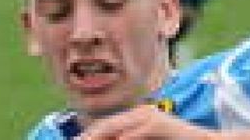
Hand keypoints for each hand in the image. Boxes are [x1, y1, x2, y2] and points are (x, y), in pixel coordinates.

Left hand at [79, 105, 215, 138]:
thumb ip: (131, 139)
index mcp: (136, 117)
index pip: (106, 126)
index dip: (88, 135)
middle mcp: (141, 113)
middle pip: (107, 125)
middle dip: (88, 137)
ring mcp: (151, 117)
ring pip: (118, 126)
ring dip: (100, 137)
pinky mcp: (161, 125)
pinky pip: (139, 132)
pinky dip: (127, 137)